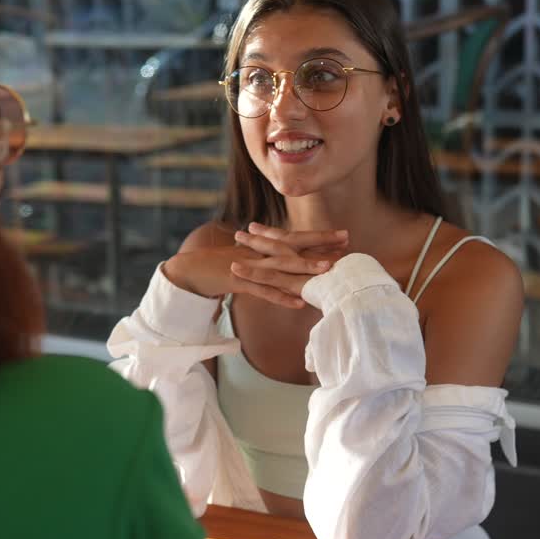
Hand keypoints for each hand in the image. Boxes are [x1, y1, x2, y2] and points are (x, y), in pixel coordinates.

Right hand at [164, 226, 345, 308]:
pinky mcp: (240, 281)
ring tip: (327, 270)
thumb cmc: (226, 267)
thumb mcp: (252, 262)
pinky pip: (264, 291)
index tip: (345, 235)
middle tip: (346, 240)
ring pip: (282, 267)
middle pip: (295, 246)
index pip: (297, 239)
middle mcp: (261, 253)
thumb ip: (273, 265)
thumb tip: (297, 271)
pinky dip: (281, 297)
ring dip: (305, 268)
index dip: (320, 237)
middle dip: (320, 242)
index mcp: (265, 248)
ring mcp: (251, 266)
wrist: (193, 269)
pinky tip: (299, 304)